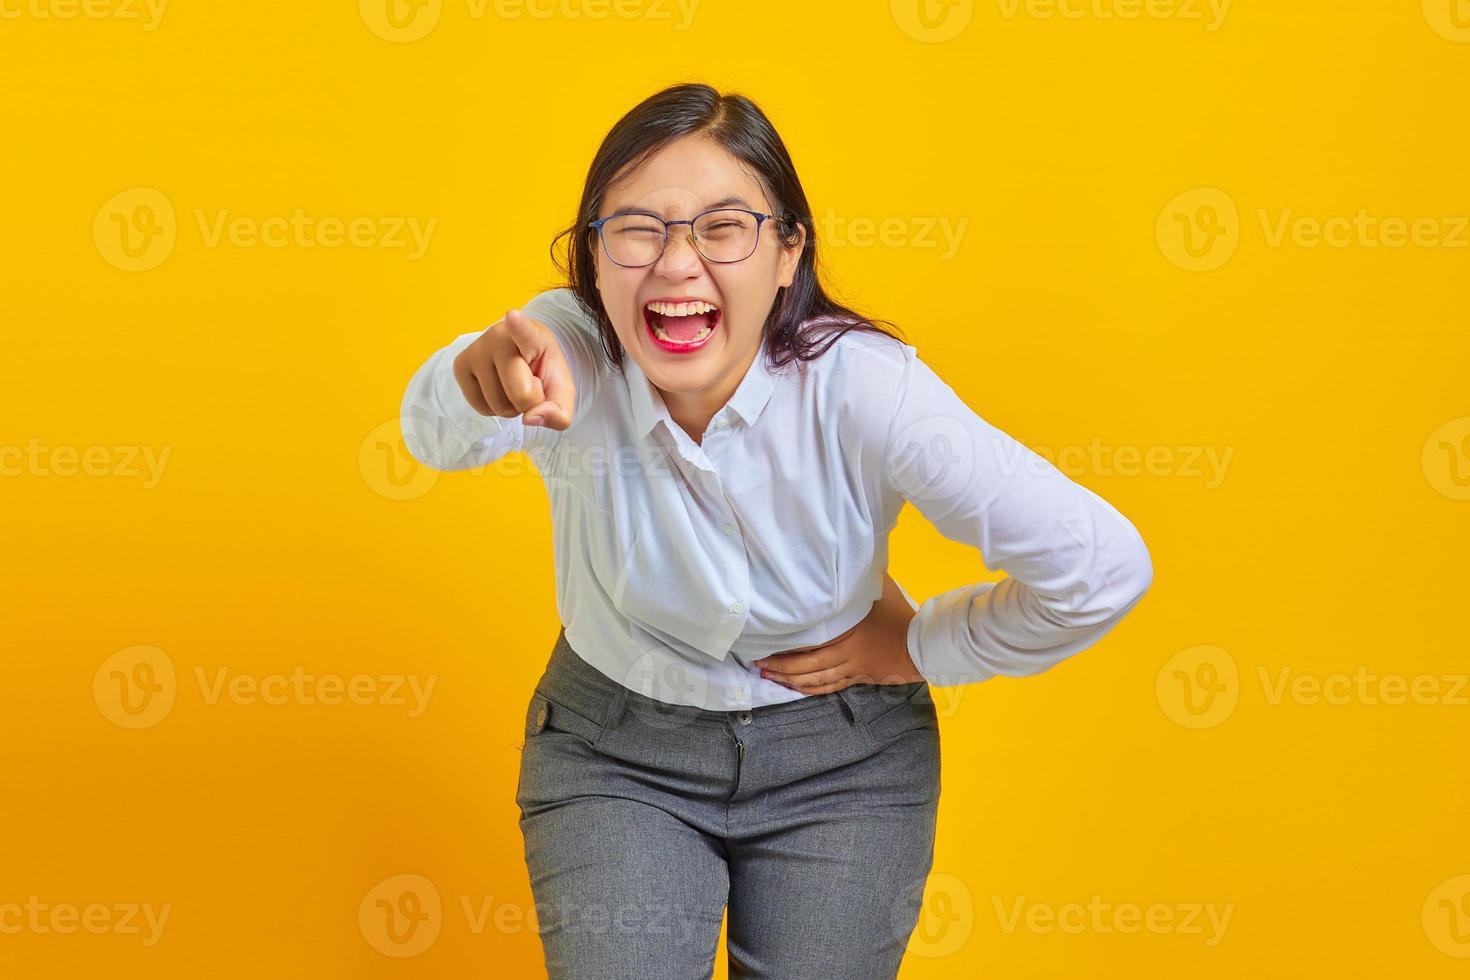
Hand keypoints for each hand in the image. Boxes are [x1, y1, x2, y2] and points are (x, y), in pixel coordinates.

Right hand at [452, 307, 576, 429]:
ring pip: (498, 406)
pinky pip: (481, 408)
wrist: (521, 357)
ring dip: (510, 407)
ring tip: (512, 384)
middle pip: (520, 395)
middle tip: (529, 382)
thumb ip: (559, 413)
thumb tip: (529, 419)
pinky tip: (498, 388)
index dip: (519, 326)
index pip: (524, 330)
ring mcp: (476, 350)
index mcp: (532, 335)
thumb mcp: (561, 391)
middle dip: (530, 402)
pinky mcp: (460, 365)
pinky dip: (493, 409)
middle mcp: (499, 337)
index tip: (513, 316)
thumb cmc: (542, 370)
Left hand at [753, 573, 922, 693]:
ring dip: (792, 680)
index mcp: (848, 630)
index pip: (812, 640)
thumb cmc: (900, 613)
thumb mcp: (880, 588)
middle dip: (782, 666)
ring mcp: (852, 668)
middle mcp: (847, 652)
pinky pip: (831, 687)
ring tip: (770, 677)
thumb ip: (860, 579)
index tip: (767, 641)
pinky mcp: (858, 678)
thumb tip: (848, 555)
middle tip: (760, 663)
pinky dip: (811, 689)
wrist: (921, 644)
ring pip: (816, 680)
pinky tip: (796, 687)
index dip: (788, 644)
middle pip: (808, 665)